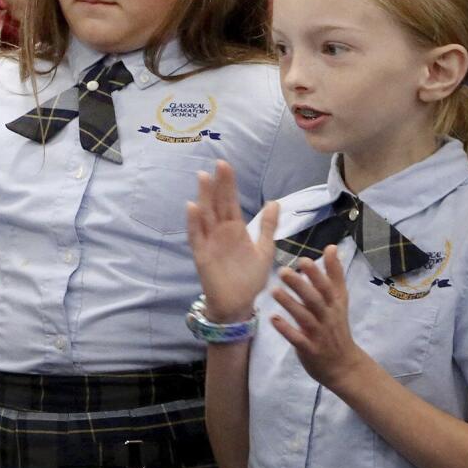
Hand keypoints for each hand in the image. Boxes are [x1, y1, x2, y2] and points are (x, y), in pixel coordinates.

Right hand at [186, 160, 275, 322]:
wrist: (239, 303)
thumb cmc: (250, 277)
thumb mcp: (264, 249)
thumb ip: (268, 226)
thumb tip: (274, 202)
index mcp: (235, 229)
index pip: (230, 202)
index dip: (228, 184)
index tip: (225, 165)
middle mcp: (220, 232)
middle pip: (217, 204)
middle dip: (217, 185)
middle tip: (217, 164)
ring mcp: (209, 242)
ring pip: (205, 215)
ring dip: (203, 197)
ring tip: (203, 178)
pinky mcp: (202, 255)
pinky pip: (196, 236)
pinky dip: (193, 222)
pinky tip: (192, 207)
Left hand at [270, 248, 371, 395]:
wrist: (344, 365)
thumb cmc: (336, 327)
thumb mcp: (340, 300)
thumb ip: (334, 274)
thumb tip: (332, 247)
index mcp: (333, 304)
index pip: (326, 286)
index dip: (316, 274)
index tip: (303, 259)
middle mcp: (327, 317)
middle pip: (315, 299)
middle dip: (300, 285)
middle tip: (282, 271)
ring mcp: (319, 334)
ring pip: (305, 318)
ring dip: (290, 304)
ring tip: (273, 291)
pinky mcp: (310, 349)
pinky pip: (298, 339)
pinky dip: (286, 330)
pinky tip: (273, 319)